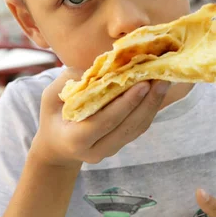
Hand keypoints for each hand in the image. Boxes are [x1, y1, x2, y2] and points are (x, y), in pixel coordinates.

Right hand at [31, 68, 169, 166]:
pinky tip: (158, 91)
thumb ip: (70, 82)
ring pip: (137, 129)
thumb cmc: (52, 117)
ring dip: (154, 105)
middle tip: (161, 78)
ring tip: (165, 81)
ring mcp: (110, 150)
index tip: (142, 84)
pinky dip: (151, 109)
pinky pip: (139, 128)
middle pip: (128, 127)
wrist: (57, 147)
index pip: (105, 122)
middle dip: (147, 102)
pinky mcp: (121, 145)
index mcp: (75, 139)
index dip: (125, 104)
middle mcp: (96, 150)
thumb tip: (100, 65)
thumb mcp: (50, 97)